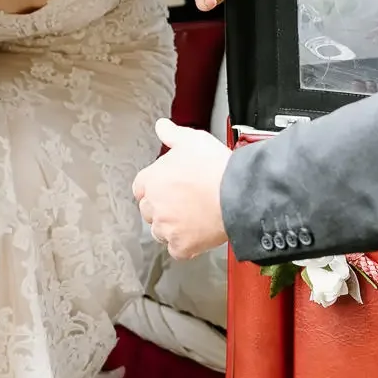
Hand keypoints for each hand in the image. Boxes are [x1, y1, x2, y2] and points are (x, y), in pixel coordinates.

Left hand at [133, 119, 230, 259]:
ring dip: (172, 227)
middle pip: (149, 211)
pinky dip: (185, 245)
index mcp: (151, 180)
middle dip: (163, 207)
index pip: (141, 188)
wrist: (237, 193)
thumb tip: (162, 127)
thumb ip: (173, 134)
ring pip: (160, 231)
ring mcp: (167, 227)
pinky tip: (197, 234)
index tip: (166, 187)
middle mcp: (154, 206)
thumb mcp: (192, 140)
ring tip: (191, 218)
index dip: (155, 187)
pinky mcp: (182, 245)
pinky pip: (177, 250)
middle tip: (183, 202)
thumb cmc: (215, 167)